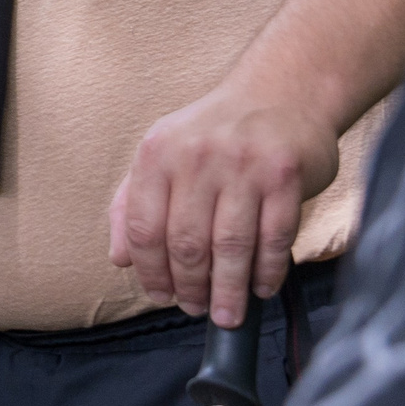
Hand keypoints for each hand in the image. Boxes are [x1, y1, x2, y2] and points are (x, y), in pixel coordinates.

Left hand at [107, 82, 340, 324]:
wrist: (280, 91)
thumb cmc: (214, 133)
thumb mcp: (162, 155)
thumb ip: (133, 205)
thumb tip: (119, 260)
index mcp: (157, 154)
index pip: (144, 228)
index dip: (150, 272)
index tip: (161, 296)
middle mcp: (196, 157)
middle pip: (187, 243)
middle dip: (190, 287)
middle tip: (195, 309)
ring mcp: (243, 165)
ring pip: (231, 246)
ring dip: (228, 290)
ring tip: (226, 314)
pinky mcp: (285, 175)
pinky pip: (274, 237)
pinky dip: (267, 271)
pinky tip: (261, 288)